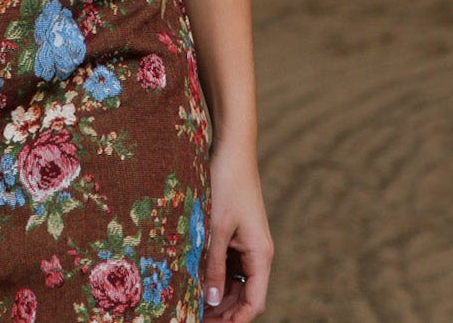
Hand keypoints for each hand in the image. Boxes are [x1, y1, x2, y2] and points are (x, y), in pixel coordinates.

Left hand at [201, 138, 272, 319]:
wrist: (232, 147)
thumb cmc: (226, 184)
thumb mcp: (216, 228)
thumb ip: (214, 267)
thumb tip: (211, 303)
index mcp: (261, 255)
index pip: (254, 302)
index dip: (235, 320)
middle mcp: (258, 253)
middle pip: (244, 296)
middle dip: (224, 311)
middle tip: (194, 318)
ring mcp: (247, 243)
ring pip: (235, 281)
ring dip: (218, 295)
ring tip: (192, 305)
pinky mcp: (236, 233)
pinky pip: (228, 263)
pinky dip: (215, 275)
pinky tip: (195, 281)